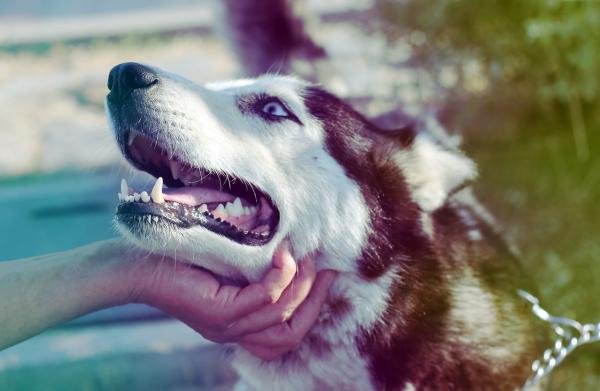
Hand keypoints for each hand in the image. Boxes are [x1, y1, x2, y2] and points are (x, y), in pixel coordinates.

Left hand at [133, 241, 336, 359]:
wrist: (134, 265)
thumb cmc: (182, 259)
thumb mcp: (227, 267)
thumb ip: (255, 270)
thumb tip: (293, 250)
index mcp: (239, 326)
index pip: (288, 335)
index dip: (314, 308)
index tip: (327, 276)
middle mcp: (234, 333)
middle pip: (291, 335)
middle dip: (315, 301)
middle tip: (326, 268)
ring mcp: (225, 326)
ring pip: (281, 316)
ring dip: (300, 285)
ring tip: (305, 256)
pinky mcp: (216, 313)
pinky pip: (262, 300)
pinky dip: (280, 278)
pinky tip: (283, 255)